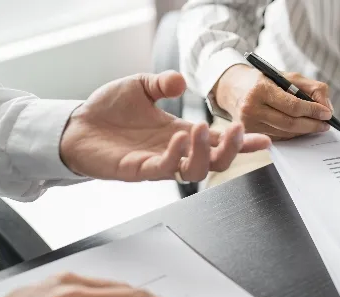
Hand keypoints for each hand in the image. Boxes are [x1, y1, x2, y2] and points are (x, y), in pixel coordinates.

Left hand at [60, 71, 270, 182]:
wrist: (75, 126)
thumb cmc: (108, 111)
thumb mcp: (140, 87)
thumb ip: (162, 83)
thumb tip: (182, 81)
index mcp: (181, 134)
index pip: (218, 141)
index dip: (242, 142)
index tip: (264, 140)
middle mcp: (176, 152)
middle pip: (217, 162)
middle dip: (233, 149)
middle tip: (237, 130)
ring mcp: (159, 163)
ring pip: (197, 171)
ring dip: (204, 152)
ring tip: (200, 128)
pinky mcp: (140, 170)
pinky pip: (165, 169)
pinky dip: (176, 155)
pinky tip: (177, 138)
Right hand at [215, 65, 332, 139]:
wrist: (233, 88)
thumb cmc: (264, 80)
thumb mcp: (286, 75)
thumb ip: (311, 87)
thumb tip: (326, 107)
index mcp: (260, 89)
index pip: (292, 106)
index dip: (312, 111)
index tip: (327, 114)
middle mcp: (252, 108)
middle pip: (290, 123)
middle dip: (312, 125)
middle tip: (326, 124)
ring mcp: (249, 124)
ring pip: (285, 133)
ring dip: (305, 131)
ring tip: (317, 126)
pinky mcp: (251, 134)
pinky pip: (279, 138)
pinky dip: (293, 134)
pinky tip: (302, 129)